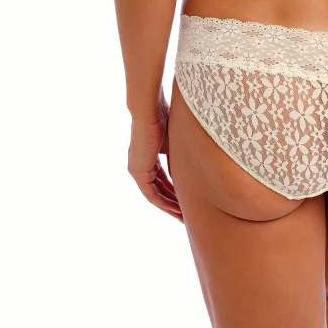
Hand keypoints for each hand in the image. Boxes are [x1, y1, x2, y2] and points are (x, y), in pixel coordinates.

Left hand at [128, 87, 181, 221]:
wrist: (149, 110)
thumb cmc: (163, 118)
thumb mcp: (173, 142)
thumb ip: (177, 157)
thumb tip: (190, 170)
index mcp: (146, 158)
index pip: (160, 180)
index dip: (173, 191)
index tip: (186, 200)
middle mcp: (138, 167)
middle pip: (157, 191)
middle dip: (172, 203)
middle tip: (186, 215)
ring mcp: (137, 171)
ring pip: (154, 196)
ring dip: (169, 207)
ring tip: (183, 217)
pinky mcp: (139, 173)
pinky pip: (152, 195)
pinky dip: (165, 203)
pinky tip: (177, 209)